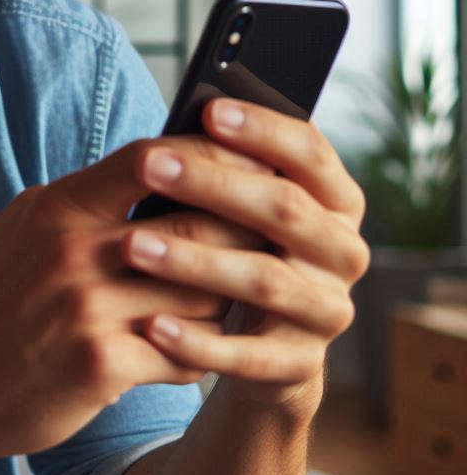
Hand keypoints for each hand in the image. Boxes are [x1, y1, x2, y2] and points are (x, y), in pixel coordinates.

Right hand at [0, 134, 268, 473]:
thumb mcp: (21, 232)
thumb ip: (82, 203)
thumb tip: (152, 173)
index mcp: (56, 209)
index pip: (149, 159)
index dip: (210, 154)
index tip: (251, 160)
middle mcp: (72, 252)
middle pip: (189, 224)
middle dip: (243, 228)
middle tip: (281, 232)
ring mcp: (85, 309)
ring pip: (198, 293)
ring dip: (227, 298)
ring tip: (247, 297)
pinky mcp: (99, 365)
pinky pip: (182, 352)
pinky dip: (200, 353)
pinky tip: (201, 353)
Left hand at [122, 98, 369, 414]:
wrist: (263, 348)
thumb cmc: (239, 250)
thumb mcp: (241, 210)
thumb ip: (228, 172)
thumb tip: (181, 124)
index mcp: (336, 200)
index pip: (310, 153)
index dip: (263, 130)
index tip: (209, 111)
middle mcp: (343, 252)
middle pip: (283, 210)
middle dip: (213, 184)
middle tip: (148, 165)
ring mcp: (325, 311)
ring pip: (262, 280)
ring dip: (193, 261)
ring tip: (132, 245)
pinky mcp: (298, 363)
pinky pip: (247, 355)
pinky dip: (197, 340)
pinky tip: (151, 324)